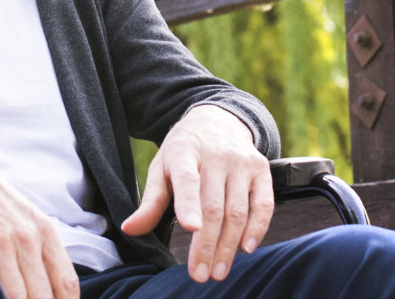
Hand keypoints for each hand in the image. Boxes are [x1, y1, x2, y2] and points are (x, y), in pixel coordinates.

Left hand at [119, 105, 271, 282]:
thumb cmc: (184, 151)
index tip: (191, 228)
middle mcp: (216, 155)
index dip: (189, 205)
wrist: (217, 120)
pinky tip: (246, 248)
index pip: (187, 180)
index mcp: (184, 152)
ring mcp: (241, 162)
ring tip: (218, 270)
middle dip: (206, 244)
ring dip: (228, 245)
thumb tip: (130, 229)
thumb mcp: (161, 167)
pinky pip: (264, 204)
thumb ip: (150, 201)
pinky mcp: (261, 169)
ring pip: (237, 210)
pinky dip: (258, 228)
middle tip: (200, 274)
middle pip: (214, 206)